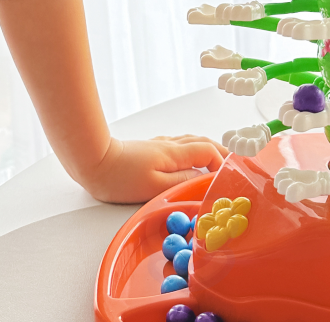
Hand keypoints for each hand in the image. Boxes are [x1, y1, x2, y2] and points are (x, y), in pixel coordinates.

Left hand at [81, 135, 227, 203]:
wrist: (93, 160)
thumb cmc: (120, 176)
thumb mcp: (154, 187)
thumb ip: (182, 182)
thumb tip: (204, 179)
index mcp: (174, 153)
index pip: (208, 152)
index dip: (223, 162)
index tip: (231, 176)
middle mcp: (170, 145)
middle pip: (203, 142)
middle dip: (222, 152)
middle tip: (236, 164)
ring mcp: (160, 144)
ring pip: (192, 141)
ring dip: (209, 149)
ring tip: (219, 161)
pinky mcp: (151, 148)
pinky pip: (181, 145)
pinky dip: (194, 150)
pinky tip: (191, 158)